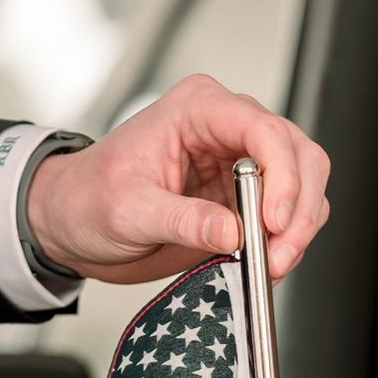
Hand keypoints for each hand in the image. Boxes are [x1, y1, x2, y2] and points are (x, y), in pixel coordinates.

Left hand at [27, 74, 330, 284]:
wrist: (73, 222)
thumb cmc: (88, 198)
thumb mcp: (128, 211)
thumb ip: (183, 220)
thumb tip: (233, 233)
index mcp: (198, 110)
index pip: (262, 130)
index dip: (281, 176)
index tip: (275, 222)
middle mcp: (227, 129)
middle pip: (298, 155)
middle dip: (299, 209)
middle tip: (278, 256)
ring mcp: (241, 163)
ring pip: (304, 184)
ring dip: (299, 229)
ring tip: (270, 266)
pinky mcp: (245, 198)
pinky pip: (288, 215)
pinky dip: (287, 242)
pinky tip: (265, 264)